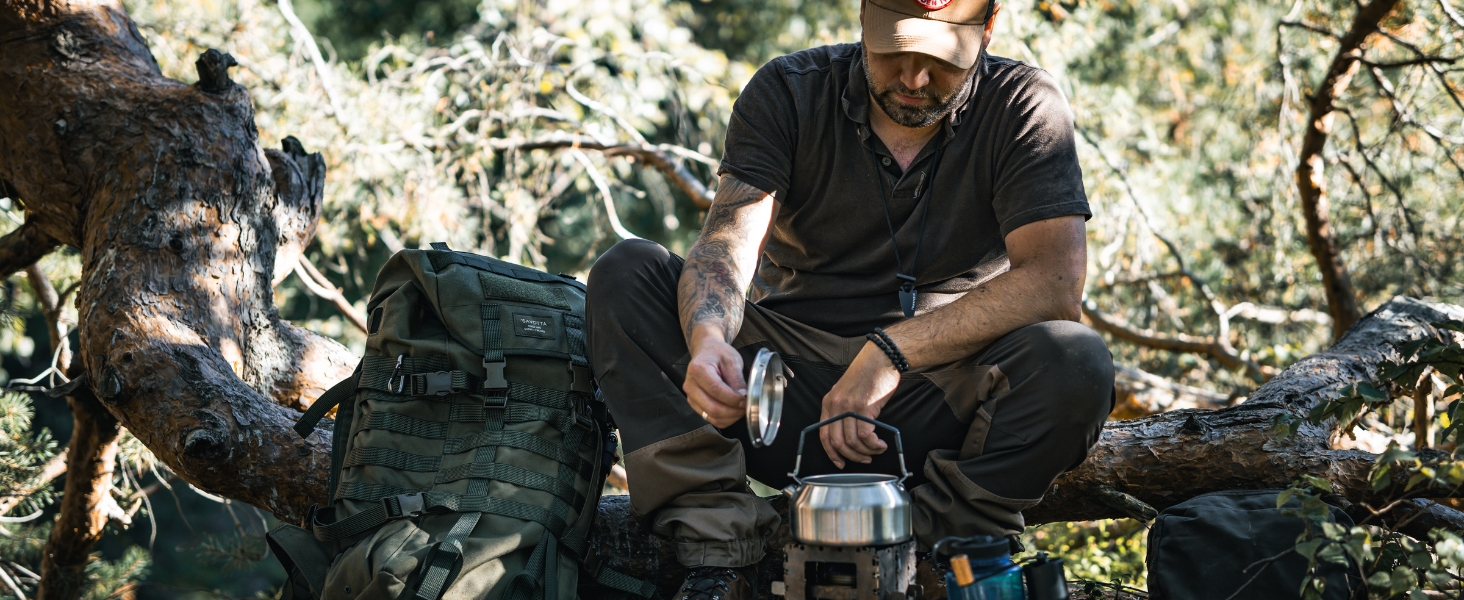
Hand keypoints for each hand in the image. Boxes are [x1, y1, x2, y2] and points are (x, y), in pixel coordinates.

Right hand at [682, 325, 746, 428]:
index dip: (733, 399)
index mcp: (698, 370)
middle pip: (712, 408)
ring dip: (730, 417)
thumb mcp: (732, 360)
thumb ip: (737, 380)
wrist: (706, 351)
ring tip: (742, 409)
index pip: (716, 390)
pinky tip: (733, 411)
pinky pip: (710, 419)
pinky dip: (724, 419)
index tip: (747, 399)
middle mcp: (690, 385)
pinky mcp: (694, 404)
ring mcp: (690, 397)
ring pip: (711, 417)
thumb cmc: (718, 354)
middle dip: (733, 411)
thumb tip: (744, 397)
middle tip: (747, 407)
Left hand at [820, 342, 901, 467]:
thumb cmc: (868, 374)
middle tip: (865, 459)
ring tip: (877, 449)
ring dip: (866, 452)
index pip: (823, 435)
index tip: (840, 463)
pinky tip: (880, 444)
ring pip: (852, 442)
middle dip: (852, 456)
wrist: (881, 358)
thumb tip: (849, 435)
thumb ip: (844, 410)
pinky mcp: (864, 407)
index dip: (831, 453)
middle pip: (837, 442)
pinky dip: (873, 445)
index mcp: (829, 403)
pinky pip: (865, 436)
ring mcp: (848, 406)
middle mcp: (835, 405)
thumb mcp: (847, 392)